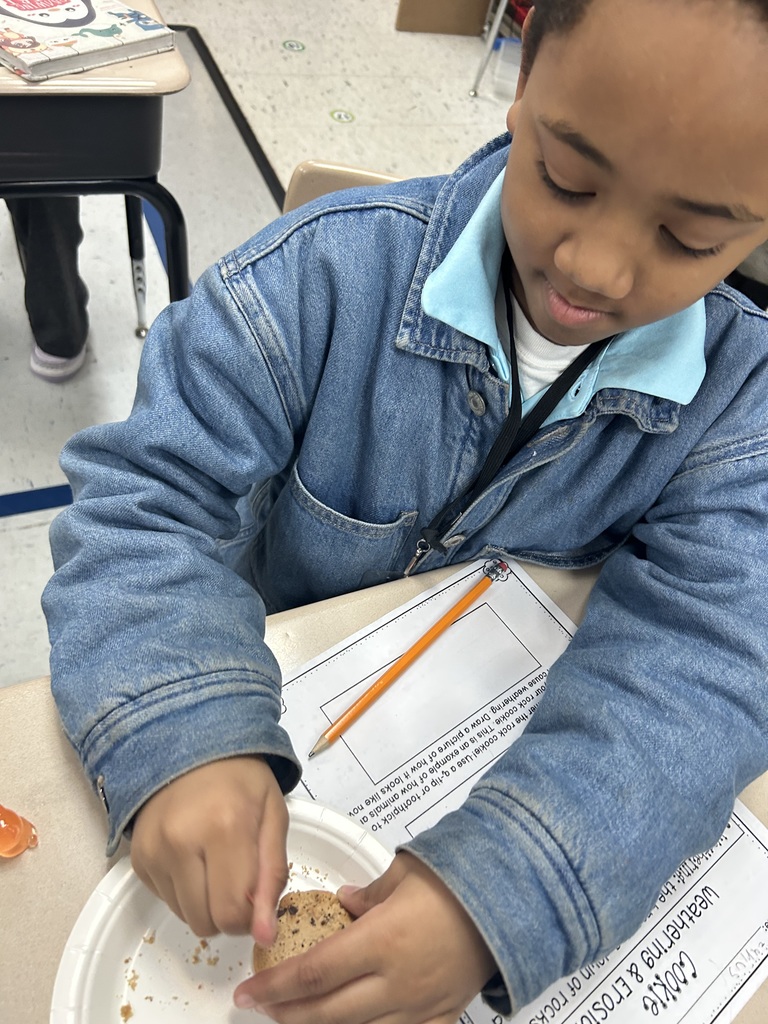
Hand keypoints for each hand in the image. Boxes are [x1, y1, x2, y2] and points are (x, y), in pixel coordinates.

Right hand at [130, 756, 287, 941]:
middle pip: (206, 923)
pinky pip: (166, 901)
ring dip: (205, 904)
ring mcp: (154, 851)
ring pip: (185, 917)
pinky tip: (194, 857)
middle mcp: (181, 842)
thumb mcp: (274, 818)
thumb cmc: (241, 782)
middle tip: (237, 879)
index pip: (233, 913)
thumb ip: (273, 877)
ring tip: (215, 862)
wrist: (192, 748)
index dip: (250, 917)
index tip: (256, 895)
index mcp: (225, 828)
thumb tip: (265, 935)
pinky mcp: (137, 859)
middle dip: (228, 913)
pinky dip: (185, 891)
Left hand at [233, 851, 496, 1023]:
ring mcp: (418, 1007)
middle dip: (288, 1014)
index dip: (277, 988)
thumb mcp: (404, 875)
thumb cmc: (456, 882)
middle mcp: (395, 982)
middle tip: (262, 1010)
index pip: (314, 972)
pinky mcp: (441, 1018)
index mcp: (381, 941)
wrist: (512, 902)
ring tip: (297, 1020)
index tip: (247, 994)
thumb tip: (341, 903)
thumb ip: (366, 894)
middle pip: (327, 1011)